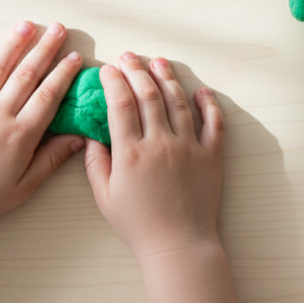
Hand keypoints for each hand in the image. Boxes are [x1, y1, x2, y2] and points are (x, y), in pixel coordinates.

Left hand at [0, 22, 85, 232]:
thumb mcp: (23, 187)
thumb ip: (52, 159)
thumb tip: (80, 137)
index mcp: (20, 135)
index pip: (49, 96)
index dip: (64, 74)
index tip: (76, 56)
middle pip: (26, 75)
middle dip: (45, 49)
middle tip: (58, 29)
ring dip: (13, 45)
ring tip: (27, 24)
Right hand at [84, 54, 223, 257]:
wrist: (178, 245)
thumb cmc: (138, 225)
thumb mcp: (105, 196)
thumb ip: (95, 163)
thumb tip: (90, 136)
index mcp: (131, 153)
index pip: (121, 104)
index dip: (114, 82)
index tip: (108, 69)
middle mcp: (160, 143)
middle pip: (148, 95)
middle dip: (137, 71)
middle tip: (130, 57)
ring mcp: (188, 147)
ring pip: (179, 102)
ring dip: (168, 78)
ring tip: (159, 62)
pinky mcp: (211, 156)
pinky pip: (213, 123)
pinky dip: (208, 104)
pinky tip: (201, 90)